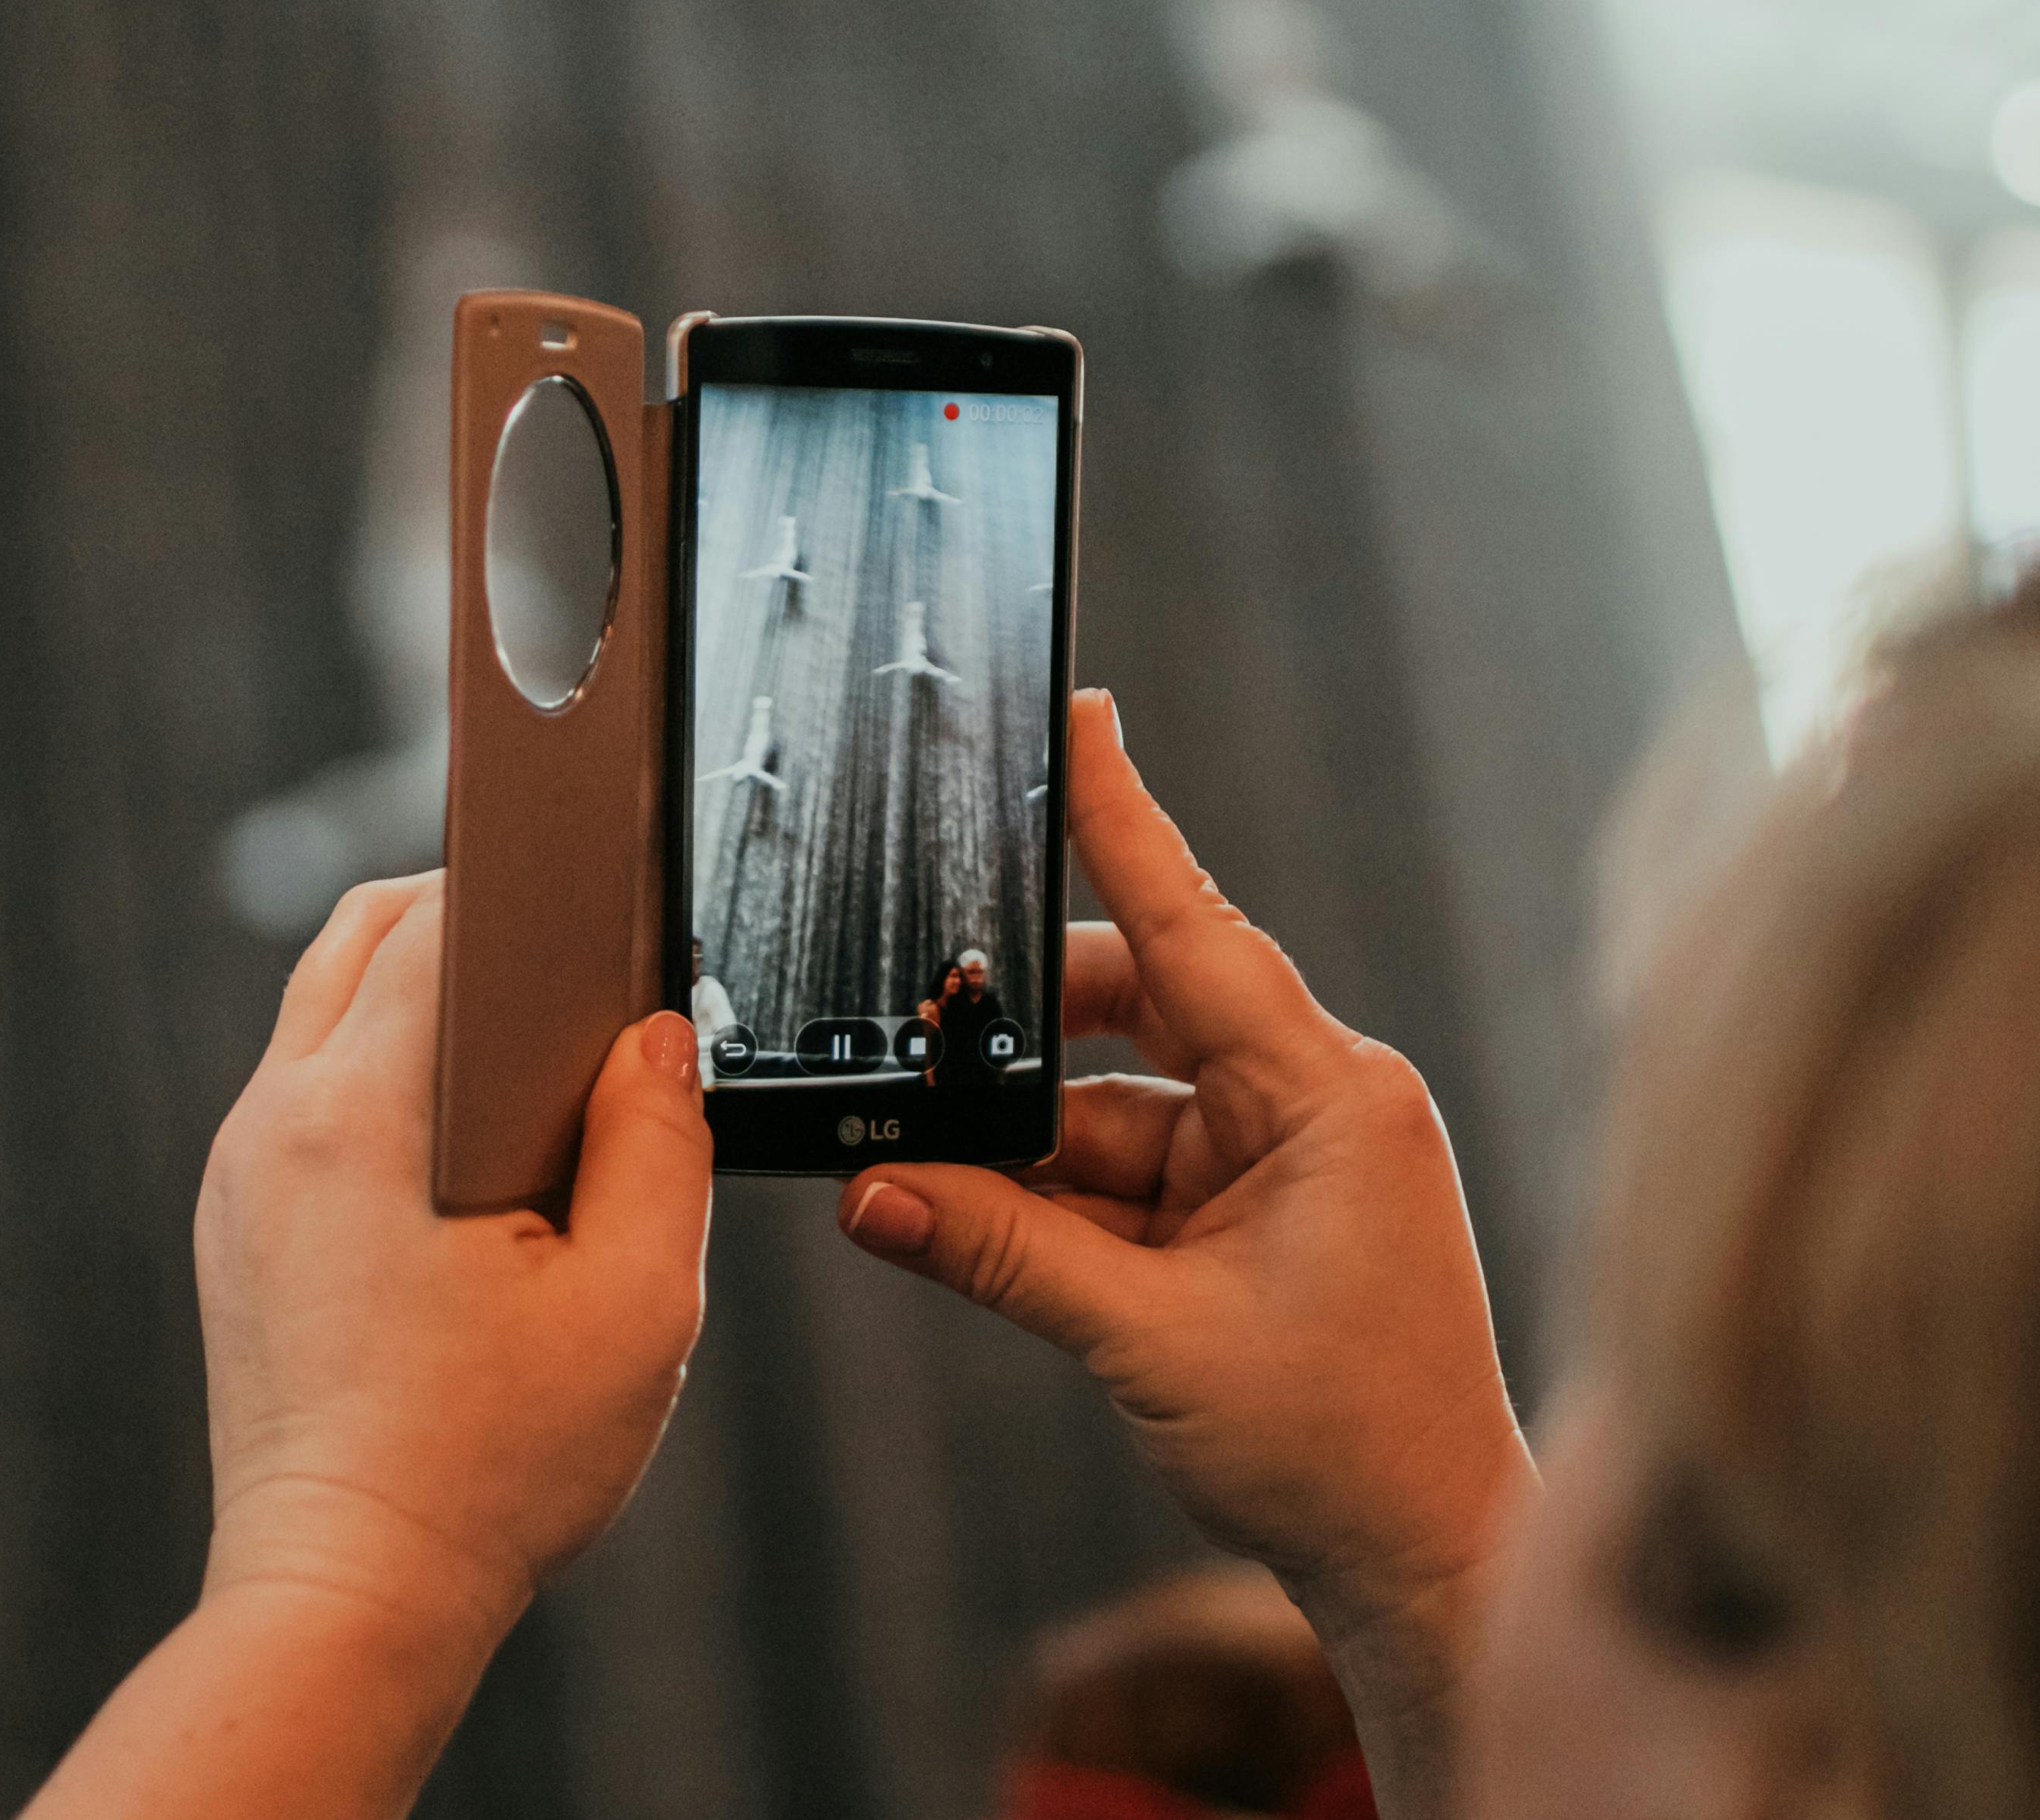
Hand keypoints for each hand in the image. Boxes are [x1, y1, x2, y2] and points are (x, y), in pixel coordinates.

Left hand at [197, 871, 714, 1658]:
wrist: (349, 1594)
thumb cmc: (486, 1472)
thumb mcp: (635, 1304)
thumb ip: (661, 1144)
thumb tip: (657, 1038)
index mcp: (362, 1113)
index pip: (439, 916)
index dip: (535, 893)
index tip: (603, 914)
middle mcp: (276, 1120)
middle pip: (366, 933)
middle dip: (478, 923)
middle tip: (578, 981)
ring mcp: (241, 1173)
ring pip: (327, 1006)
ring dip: (423, 998)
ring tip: (530, 1066)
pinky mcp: (236, 1222)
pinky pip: (309, 1092)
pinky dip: (384, 1078)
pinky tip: (466, 1151)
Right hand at [836, 693, 1532, 1806]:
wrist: (1422, 1573)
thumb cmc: (1340, 1452)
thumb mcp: (1144, 1336)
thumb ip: (995, 1249)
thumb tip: (868, 1190)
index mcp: (1329, 1098)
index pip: (1200, 930)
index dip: (1126, 823)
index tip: (1081, 718)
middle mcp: (1314, 1109)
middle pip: (1137, 1017)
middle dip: (1024, 1043)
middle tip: (915, 1043)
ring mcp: (1285, 1168)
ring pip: (1113, 1112)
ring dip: (1023, 1152)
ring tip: (919, 1184)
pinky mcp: (1256, 1224)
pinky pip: (1128, 1178)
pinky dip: (1053, 1202)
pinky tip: (969, 1223)